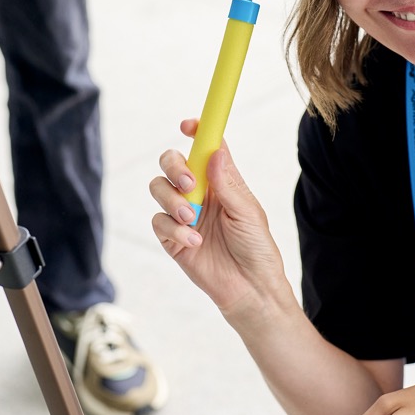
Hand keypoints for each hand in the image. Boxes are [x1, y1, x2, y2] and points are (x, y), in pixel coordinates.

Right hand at [150, 119, 290, 320]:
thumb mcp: (247, 212)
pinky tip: (194, 242)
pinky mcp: (172, 238)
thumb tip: (215, 151)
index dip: (196, 131)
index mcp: (221, 180)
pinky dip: (173, 229)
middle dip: (174, 167)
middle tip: (188, 183)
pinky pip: (158, 222)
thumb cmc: (256, 247)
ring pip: (159, 188)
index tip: (189, 125)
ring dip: (172, 200)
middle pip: (172, 163)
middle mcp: (199, 192)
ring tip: (193, 220)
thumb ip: (227, 183)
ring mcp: (183, 214)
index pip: (204, 148)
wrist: (250, 288)